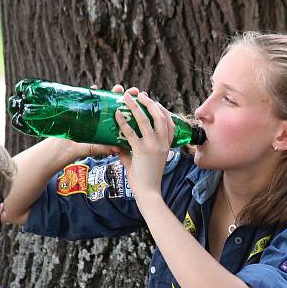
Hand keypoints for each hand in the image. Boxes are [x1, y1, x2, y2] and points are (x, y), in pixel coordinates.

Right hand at [77, 83, 138, 157]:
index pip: (127, 116)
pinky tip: (95, 88)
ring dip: (114, 92)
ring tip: (119, 88)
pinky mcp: (82, 109)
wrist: (62, 149)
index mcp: (111, 127)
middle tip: (135, 92)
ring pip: (107, 98)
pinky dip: (92, 92)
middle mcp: (105, 118)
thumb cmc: (80, 149)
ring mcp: (95, 112)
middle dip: (129, 97)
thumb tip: (119, 148)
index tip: (145, 105)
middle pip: (120, 104)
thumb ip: (106, 147)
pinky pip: (88, 98)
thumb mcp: (96, 148)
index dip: (136, 110)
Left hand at [113, 89, 175, 203]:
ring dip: (135, 106)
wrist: (149, 192)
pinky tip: (117, 114)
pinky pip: (131, 132)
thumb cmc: (146, 179)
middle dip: (149, 103)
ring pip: (146, 120)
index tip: (152, 102)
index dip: (162, 110)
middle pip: (159, 116)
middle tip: (139, 95)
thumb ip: (132, 150)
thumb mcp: (143, 161)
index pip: (169, 123)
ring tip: (126, 98)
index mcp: (167, 145)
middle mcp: (162, 143)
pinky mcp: (141, 151)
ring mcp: (153, 146)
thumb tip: (117, 143)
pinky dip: (123, 122)